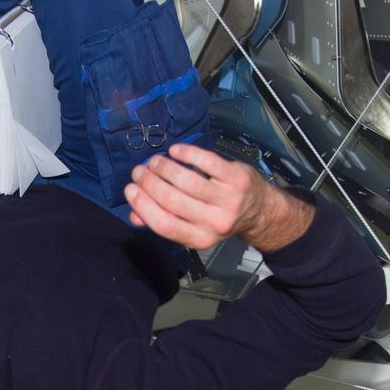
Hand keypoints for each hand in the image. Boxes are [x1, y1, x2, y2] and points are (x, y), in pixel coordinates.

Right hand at [123, 144, 313, 251]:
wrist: (258, 211)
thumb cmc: (218, 217)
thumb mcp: (192, 227)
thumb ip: (163, 221)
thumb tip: (134, 215)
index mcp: (199, 239)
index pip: (163, 224)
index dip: (143, 205)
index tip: (130, 188)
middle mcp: (214, 223)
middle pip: (172, 200)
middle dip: (149, 182)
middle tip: (140, 171)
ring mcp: (228, 201)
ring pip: (187, 180)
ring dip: (165, 167)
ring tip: (155, 161)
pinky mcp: (237, 179)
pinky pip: (208, 162)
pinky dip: (188, 154)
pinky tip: (176, 151)